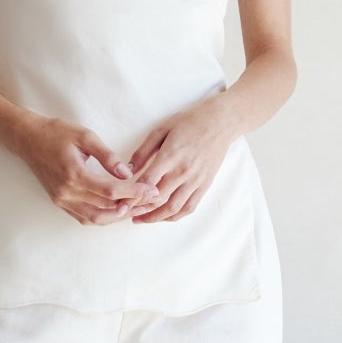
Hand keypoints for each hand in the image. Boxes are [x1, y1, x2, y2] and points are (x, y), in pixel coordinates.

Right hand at [19, 117, 164, 225]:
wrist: (27, 139)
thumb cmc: (56, 133)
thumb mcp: (85, 136)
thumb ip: (107, 156)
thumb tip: (127, 173)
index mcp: (74, 175)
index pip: (111, 191)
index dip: (134, 192)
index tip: (151, 190)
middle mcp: (67, 192)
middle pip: (106, 208)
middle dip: (131, 205)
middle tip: (149, 200)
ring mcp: (62, 200)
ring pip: (96, 218)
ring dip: (118, 216)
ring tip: (136, 207)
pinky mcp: (60, 202)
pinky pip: (84, 217)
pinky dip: (102, 216)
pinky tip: (116, 210)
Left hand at [122, 94, 235, 222]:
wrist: (220, 123)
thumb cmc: (188, 122)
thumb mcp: (161, 130)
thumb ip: (143, 151)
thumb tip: (127, 170)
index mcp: (170, 156)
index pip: (148, 183)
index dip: (132, 196)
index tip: (121, 203)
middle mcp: (183, 171)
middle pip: (158, 199)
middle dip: (140, 210)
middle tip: (126, 214)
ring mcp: (195, 180)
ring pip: (173, 208)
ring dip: (155, 218)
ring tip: (141, 220)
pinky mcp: (205, 186)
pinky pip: (189, 207)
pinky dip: (174, 216)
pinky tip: (163, 217)